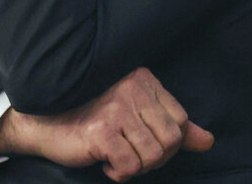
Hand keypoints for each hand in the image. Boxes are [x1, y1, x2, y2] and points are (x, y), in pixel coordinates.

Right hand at [0, 67, 212, 181]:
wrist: (43, 123)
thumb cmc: (90, 117)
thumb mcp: (136, 115)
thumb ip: (172, 126)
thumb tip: (208, 141)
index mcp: (143, 80)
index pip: (180, 121)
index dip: (169, 144)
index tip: (145, 144)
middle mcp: (131, 88)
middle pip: (171, 140)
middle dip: (154, 158)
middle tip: (130, 154)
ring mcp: (116, 108)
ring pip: (153, 156)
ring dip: (136, 166)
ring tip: (117, 157)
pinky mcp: (101, 130)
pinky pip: (131, 166)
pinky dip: (120, 173)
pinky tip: (105, 162)